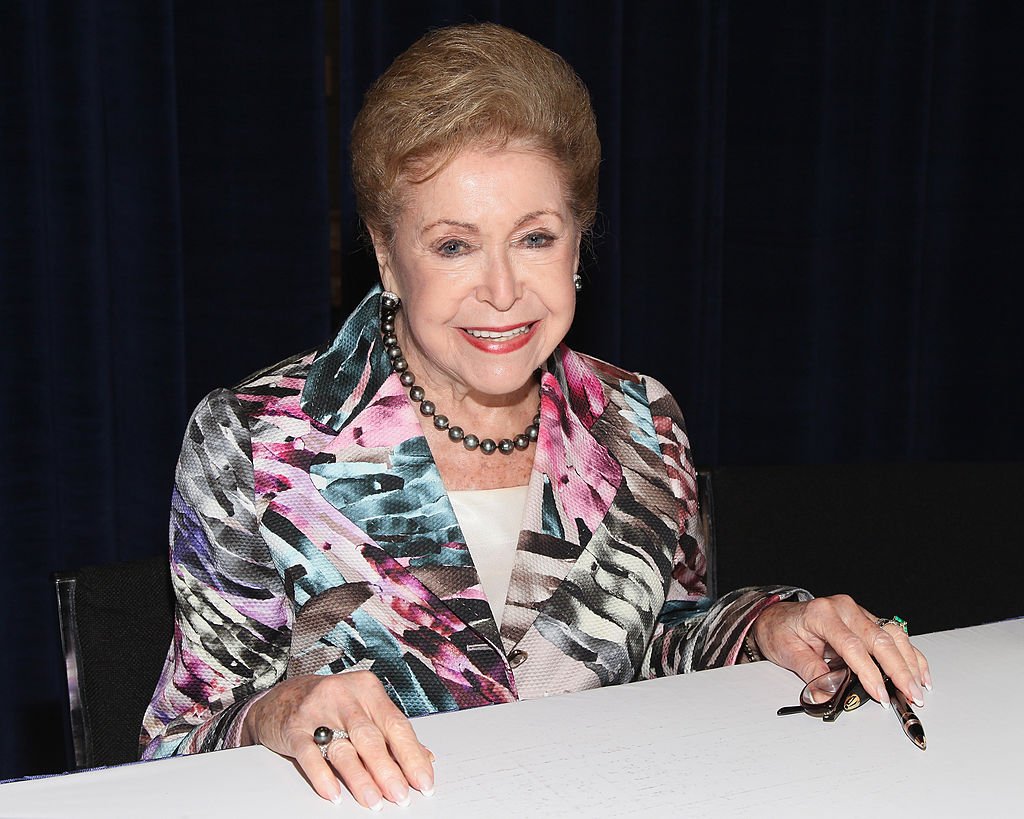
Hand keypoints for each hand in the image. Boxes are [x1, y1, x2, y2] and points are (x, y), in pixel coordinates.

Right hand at [242, 671, 434, 808]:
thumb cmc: (332, 705)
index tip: (424, 781)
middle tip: (401, 795)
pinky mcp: (294, 727)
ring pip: (343, 747)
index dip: (412, 755)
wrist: (283, 696)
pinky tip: (333, 793)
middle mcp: (345, 696)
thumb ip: (393, 733)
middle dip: (388, 770)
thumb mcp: (365, 709)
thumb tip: (426, 758)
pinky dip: (322, 775)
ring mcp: (318, 710)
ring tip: (373, 801)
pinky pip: (309, 753)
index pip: (397, 724)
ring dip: (360, 778)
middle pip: (371, 737)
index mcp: (369, 690)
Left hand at [750, 595, 930, 707]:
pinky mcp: (866, 619)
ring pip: (893, 634)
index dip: (869, 671)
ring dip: (909, 662)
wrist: (776, 617)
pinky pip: (894, 634)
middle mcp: (843, 608)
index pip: (852, 645)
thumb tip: (831, 693)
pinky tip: (919, 671)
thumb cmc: (780, 631)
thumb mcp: (787, 652)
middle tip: (911, 695)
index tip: (880, 694)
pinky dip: (910, 653)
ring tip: (919, 687)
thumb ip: (810, 672)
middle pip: (879, 638)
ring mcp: (857, 612)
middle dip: (899, 669)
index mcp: (821, 614)